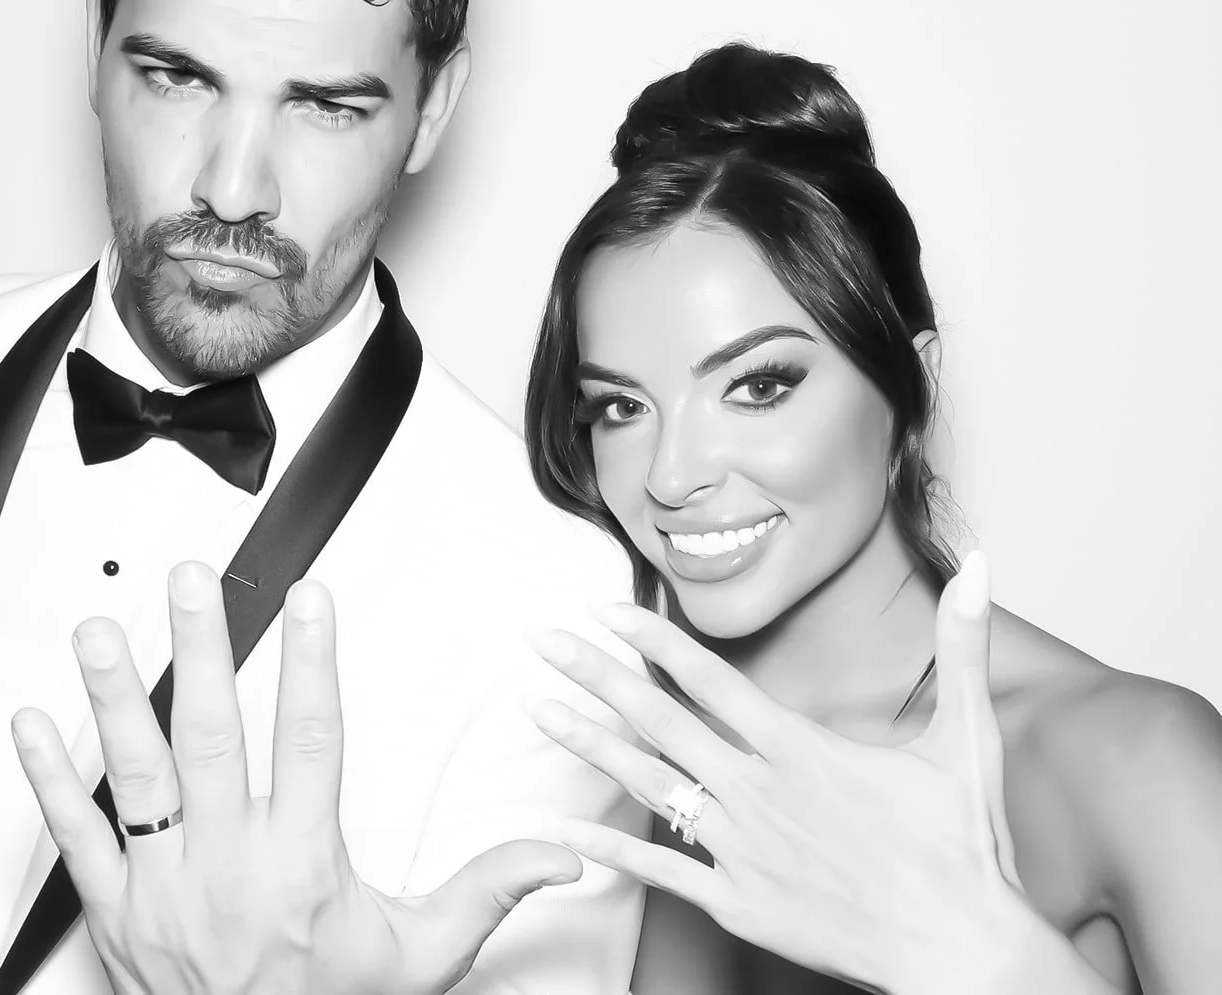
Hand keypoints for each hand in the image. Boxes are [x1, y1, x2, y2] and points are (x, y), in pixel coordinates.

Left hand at [11, 562, 579, 994]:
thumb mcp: (422, 957)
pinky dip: (48, 780)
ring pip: (136, 775)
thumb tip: (555, 857)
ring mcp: (164, 886)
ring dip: (115, 697)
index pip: (312, 741)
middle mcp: (228, 866)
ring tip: (99, 632)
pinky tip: (30, 725)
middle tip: (190, 584)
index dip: (313, 664)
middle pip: (212, 737)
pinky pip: (75, 838)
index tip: (309, 602)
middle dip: (202, 650)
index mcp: (302, 864)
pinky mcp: (115, 911)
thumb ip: (485, 891)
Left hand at [526, 551, 1027, 992]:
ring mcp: (743, 851)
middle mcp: (760, 793)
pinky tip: (570, 832)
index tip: (604, 609)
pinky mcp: (739, 905)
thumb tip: (982, 567)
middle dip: (595, 676)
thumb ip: (963, 646)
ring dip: (589, 745)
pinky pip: (664, 872)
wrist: (962, 953)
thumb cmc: (965, 851)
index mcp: (803, 750)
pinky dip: (615, 850)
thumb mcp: (969, 739)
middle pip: (660, 721)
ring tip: (537, 710)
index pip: (710, 679)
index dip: (653, 640)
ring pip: (650, 787)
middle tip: (541, 641)